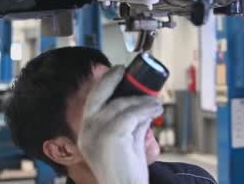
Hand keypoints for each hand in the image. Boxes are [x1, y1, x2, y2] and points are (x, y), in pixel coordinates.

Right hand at [78, 66, 162, 183]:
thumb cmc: (127, 173)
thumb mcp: (126, 142)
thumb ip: (130, 123)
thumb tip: (142, 104)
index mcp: (87, 133)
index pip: (92, 101)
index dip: (104, 84)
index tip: (117, 74)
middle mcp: (87, 131)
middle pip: (98, 94)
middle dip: (111, 78)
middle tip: (124, 70)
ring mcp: (97, 132)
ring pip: (121, 104)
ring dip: (142, 100)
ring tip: (156, 103)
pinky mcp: (111, 134)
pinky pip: (132, 113)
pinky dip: (147, 108)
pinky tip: (156, 109)